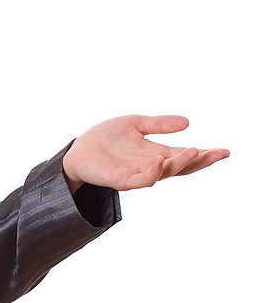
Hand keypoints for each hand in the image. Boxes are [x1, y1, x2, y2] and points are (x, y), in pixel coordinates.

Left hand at [62, 115, 229, 192]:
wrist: (78, 150)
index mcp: (156, 153)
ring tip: (192, 151)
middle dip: (199, 161)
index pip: (184, 155)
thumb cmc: (106, 138)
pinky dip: (151, 173)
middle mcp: (150, 166)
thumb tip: (188, 122)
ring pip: (163, 173)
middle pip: (180, 167)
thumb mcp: (135, 124)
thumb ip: (159, 124)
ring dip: (179, 164)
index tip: (224, 151)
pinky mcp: (121, 180)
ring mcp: (137, 174)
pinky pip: (140, 180)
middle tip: (216, 153)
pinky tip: (158, 161)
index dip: (204, 155)